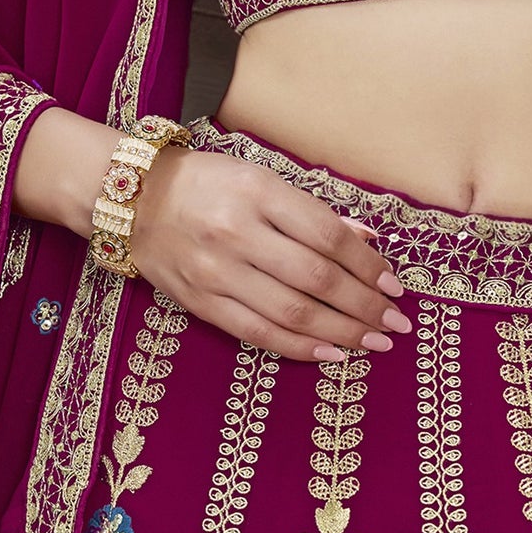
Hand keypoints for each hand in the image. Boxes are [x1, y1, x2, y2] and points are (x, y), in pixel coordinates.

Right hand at [128, 147, 413, 363]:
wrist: (135, 201)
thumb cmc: (208, 182)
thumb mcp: (262, 178)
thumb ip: (312, 211)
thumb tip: (367, 239)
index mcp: (259, 193)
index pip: (327, 235)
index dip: (367, 264)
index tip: (394, 285)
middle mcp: (239, 233)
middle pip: (316, 278)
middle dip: (364, 305)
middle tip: (396, 324)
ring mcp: (217, 272)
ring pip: (291, 312)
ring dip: (341, 332)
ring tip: (374, 343)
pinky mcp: (201, 303)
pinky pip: (257, 333)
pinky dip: (299, 347)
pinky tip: (331, 354)